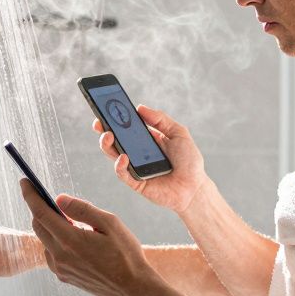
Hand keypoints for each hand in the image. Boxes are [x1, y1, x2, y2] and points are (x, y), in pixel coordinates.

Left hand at [19, 178, 161, 295]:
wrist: (132, 288)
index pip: (40, 212)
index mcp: (70, 240)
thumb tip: (59, 199)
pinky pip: (51, 254)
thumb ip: (82, 209)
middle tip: (49, 198)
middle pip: (38, 226)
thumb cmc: (125, 254)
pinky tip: (75, 241)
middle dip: (39, 208)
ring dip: (51, 227)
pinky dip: (56, 242)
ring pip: (45, 240)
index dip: (30, 195)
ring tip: (72, 222)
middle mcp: (60, 256)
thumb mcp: (109, 223)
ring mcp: (60, 269)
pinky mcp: (64, 277)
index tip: (24, 182)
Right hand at [93, 105, 207, 213]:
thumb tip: (139, 107)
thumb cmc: (189, 161)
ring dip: (107, 145)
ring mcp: (135, 168)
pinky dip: (119, 165)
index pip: (127, 127)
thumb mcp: (178, 133)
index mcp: (147, 139)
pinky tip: (123, 157)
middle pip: (115, 140)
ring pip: (114, 155)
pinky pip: (123, 173)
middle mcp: (138, 153)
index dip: (115, 118)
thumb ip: (160, 119)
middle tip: (99, 122)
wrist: (195, 188)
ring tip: (108, 135)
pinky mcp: (136, 183)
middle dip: (104, 130)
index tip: (106, 108)